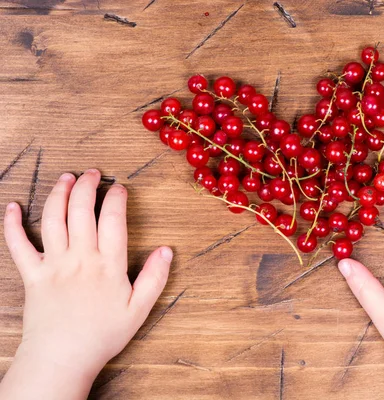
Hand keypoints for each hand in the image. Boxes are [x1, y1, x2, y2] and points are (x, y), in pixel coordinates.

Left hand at [0, 169, 171, 399]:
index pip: (113, 220)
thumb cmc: (102, 336)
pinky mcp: (32, 275)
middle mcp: (79, 258)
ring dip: (59, 194)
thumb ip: (154, 278)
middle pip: (81, 211)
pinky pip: (17, 245)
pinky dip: (11, 224)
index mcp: (107, 265)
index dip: (116, 199)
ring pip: (53, 219)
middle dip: (88, 186)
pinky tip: (11, 207)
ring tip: (66, 178)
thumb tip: (166, 250)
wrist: (61, 359)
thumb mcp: (139, 310)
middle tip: (93, 173)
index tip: (120, 188)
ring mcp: (53, 264)